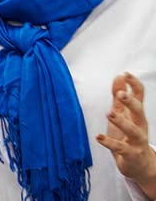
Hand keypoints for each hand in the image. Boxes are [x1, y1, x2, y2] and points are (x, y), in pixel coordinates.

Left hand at [97, 72, 155, 197]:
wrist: (139, 164)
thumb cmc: (128, 136)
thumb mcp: (123, 114)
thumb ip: (120, 96)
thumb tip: (120, 75)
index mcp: (137, 114)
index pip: (140, 96)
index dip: (134, 84)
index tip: (126, 73)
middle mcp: (140, 125)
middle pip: (139, 111)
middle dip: (130, 102)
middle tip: (120, 94)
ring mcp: (137, 140)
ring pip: (132, 130)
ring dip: (121, 121)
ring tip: (109, 113)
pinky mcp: (130, 153)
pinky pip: (120, 148)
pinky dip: (109, 142)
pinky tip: (98, 137)